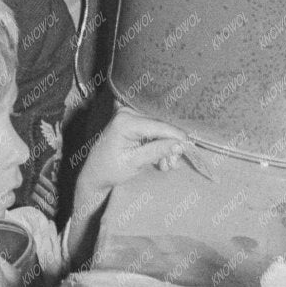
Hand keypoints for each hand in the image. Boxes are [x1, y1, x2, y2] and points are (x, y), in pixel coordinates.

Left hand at [79, 108, 199, 198]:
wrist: (95, 174)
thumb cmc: (110, 169)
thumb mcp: (134, 163)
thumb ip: (157, 151)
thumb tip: (179, 145)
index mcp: (125, 121)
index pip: (158, 126)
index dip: (176, 136)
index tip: (190, 146)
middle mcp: (127, 112)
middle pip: (161, 126)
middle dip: (171, 145)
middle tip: (174, 163)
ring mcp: (130, 115)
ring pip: (159, 130)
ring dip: (166, 148)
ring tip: (167, 165)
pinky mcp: (133, 122)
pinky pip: (153, 131)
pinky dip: (160, 145)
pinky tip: (162, 160)